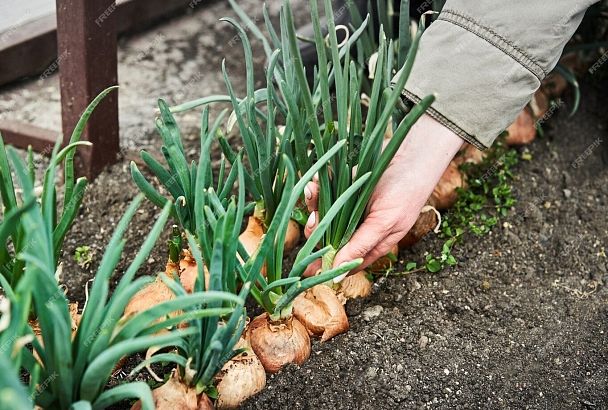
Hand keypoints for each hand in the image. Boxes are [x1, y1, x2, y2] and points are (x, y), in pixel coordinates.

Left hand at [303, 113, 463, 277]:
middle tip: (313, 220)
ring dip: (313, 205)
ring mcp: (349, 207)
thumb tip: (338, 274)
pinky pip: (324, 191)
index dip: (325, 265)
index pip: (343, 262)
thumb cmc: (405, 191)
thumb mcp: (385, 223)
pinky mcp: (343, 187)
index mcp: (370, 243)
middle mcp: (357, 228)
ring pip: (322, 214)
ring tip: (312, 191)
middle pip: (327, 239)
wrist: (411, 153)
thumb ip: (360, 246)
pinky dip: (318, 185)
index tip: (306, 266)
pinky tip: (316, 179)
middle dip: (316, 230)